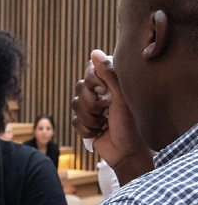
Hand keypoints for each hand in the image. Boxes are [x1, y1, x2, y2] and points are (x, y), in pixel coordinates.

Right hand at [71, 50, 152, 181]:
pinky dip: (87, 130)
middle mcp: (100, 93)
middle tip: (107, 111)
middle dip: (91, 104)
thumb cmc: (130, 124)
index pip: (90, 71)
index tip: (105, 91)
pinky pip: (74, 121)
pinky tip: (99, 132)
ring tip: (104, 124)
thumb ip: (109, 74)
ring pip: (75, 105)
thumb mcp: (121, 97)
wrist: (126, 152)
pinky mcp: (85, 123)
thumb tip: (94, 52)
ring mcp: (91, 108)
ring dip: (90, 119)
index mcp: (111, 84)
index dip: (93, 82)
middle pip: (79, 88)